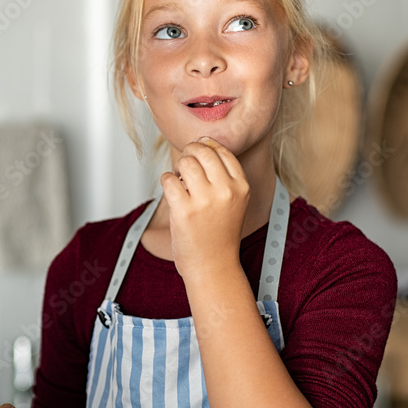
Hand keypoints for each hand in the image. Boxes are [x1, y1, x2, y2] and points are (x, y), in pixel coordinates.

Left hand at [161, 137, 248, 281]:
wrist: (213, 265)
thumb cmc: (219, 233)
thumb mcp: (234, 201)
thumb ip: (223, 174)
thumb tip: (201, 142)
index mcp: (241, 186)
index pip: (221, 150)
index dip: (205, 147)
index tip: (198, 154)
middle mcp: (225, 191)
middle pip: (201, 151)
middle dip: (189, 153)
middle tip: (185, 165)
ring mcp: (204, 201)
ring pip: (184, 162)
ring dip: (177, 169)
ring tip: (180, 181)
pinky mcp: (184, 210)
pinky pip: (168, 179)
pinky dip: (166, 182)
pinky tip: (173, 193)